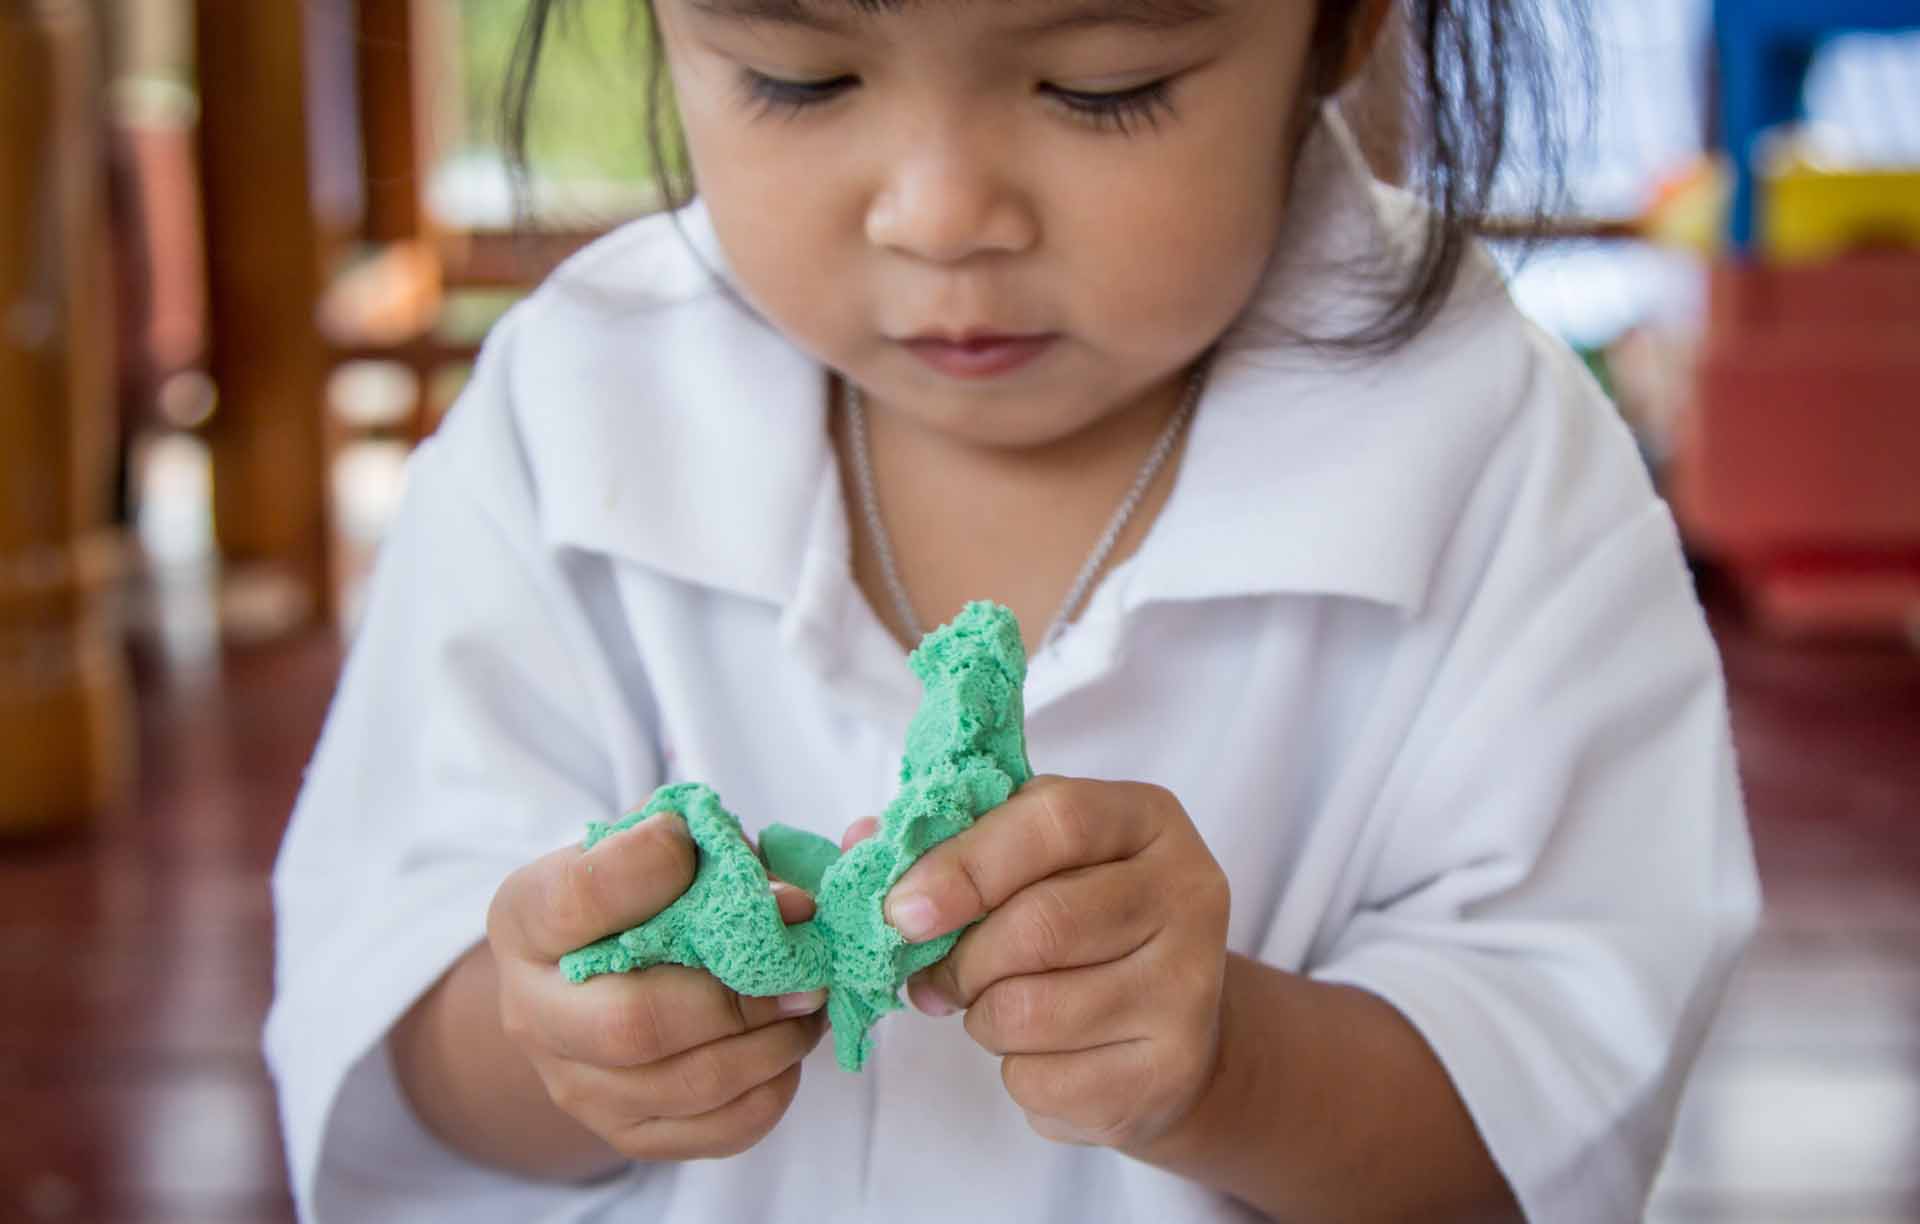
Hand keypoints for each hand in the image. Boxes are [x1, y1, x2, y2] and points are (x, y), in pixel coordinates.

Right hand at [485, 810, 829, 1160]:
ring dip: (774, 1043)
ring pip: (689, 1084)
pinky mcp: (626, 1135)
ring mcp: (576, 1086)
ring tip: (808, 1001)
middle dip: (739, 996)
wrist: (586, 984)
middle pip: (633, 1023)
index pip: (577, 898)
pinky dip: (774, 1088)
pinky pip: (719, 1130)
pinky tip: (785, 1047)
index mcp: (529, 919)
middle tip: (803, 969)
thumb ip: (710, 852)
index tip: (698, 847)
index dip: (651, 868)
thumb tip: (793, 904)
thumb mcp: (650, 849)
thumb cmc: (634, 896)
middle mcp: (534, 1012)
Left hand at [863, 775, 1230, 1150]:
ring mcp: (1187, 986)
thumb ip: (951, 841)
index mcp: (1147, 820)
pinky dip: (1012, 1071)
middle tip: (933, 976)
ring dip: (981, 1017)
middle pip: (1042, 924)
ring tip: (993, 1006)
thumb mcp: (1030, 859)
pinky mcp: (1168, 1070)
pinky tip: (1041, 1051)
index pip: (1056, 821)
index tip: (901, 909)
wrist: (1172, 1030)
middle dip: (962, 960)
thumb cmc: (1080, 921)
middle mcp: (1187, 894)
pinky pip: (1041, 1079)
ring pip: (1032, 1011)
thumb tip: (858, 844)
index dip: (966, 864)